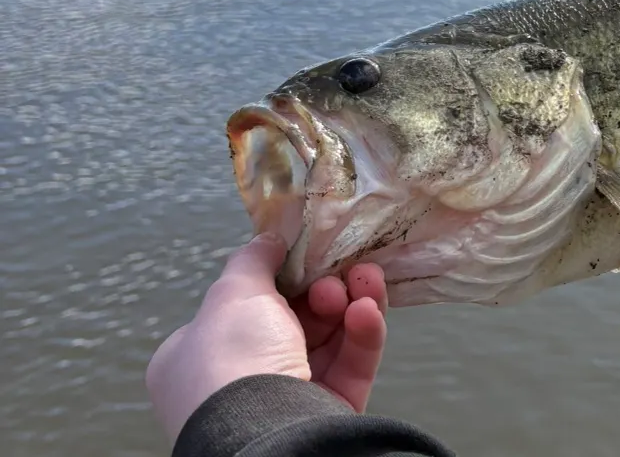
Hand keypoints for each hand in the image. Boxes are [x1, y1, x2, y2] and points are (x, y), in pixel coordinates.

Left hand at [146, 234, 387, 441]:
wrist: (262, 432)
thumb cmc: (233, 359)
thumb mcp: (233, 293)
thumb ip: (253, 260)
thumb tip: (269, 239)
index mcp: (199, 358)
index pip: (241, 309)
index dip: (276, 278)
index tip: (304, 254)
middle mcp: (239, 381)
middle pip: (293, 318)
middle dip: (323, 287)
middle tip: (338, 272)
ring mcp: (285, 398)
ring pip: (329, 337)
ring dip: (350, 302)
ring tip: (365, 281)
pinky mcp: (328, 411)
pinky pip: (351, 363)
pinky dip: (363, 332)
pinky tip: (367, 311)